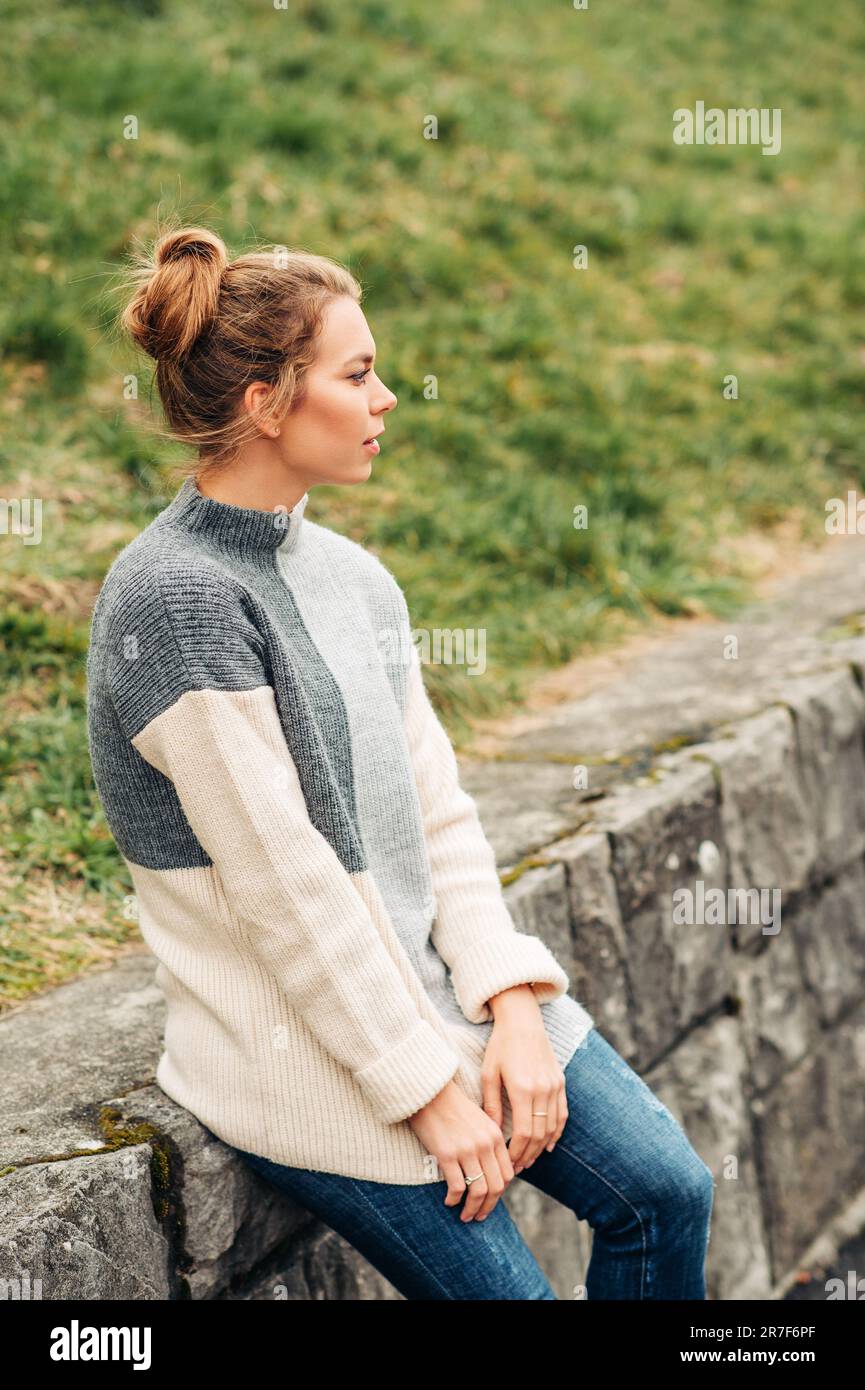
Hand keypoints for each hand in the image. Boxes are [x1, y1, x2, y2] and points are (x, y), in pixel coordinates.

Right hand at [406, 1079, 514, 1221]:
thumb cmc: (451, 1106)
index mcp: (495, 1135)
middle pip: (495, 1187)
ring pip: (478, 1191)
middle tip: (478, 1217)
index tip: (490, 1200)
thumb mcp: (479, 1120)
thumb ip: (488, 1141)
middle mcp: (485, 1144)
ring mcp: (467, 1150)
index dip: (500, 1192)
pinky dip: (454, 1199)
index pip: (507, 1174)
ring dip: (472, 1209)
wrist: (428, 1091)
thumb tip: (490, 1169)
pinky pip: (457, 1187)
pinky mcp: (447, 1154)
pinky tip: (448, 1201)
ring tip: (465, 1216)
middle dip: (488, 1207)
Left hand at [483, 984, 567, 1172]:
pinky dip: (556, 1132)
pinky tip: (546, 1144)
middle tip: (517, 1168)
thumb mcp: (489, 1074)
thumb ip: (491, 1105)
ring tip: (528, 1160)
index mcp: (522, 1089)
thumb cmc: (500, 1046)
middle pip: (538, 1134)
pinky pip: (562, 1114)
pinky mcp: (560, 1082)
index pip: (523, 1132)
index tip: (508, 1163)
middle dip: (527, 1154)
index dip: (516, 1152)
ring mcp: (554, 1086)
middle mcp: (542, 1089)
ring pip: (552, 1127)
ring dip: (541, 1147)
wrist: (523, 1020)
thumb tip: (491, 1133)